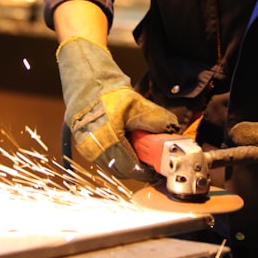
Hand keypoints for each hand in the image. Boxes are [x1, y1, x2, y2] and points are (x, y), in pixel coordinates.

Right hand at [56, 36, 178, 180]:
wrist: (86, 85)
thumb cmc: (108, 94)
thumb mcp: (136, 104)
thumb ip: (156, 118)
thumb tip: (173, 128)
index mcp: (109, 139)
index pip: (131, 168)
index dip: (146, 171)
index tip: (157, 168)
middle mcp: (96, 149)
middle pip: (123, 171)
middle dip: (138, 168)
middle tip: (150, 161)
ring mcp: (88, 150)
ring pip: (113, 167)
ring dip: (127, 163)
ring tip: (138, 153)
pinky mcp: (85, 148)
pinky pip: (104, 161)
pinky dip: (117, 158)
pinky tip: (125, 147)